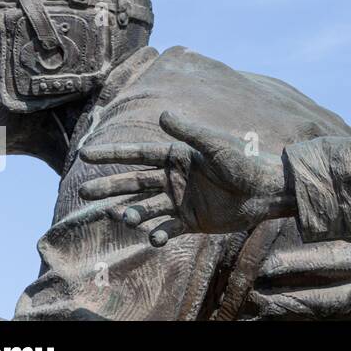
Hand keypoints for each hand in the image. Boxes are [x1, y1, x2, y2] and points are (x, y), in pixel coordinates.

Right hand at [80, 111, 294, 245]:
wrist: (266, 190)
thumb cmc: (244, 162)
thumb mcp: (214, 145)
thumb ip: (188, 132)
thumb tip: (162, 114)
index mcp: (178, 156)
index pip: (138, 154)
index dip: (112, 154)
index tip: (85, 152)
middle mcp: (175, 178)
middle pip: (135, 182)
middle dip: (110, 186)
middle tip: (84, 190)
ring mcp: (181, 200)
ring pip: (147, 208)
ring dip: (132, 213)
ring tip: (120, 217)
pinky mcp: (192, 221)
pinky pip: (167, 228)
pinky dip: (158, 234)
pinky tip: (154, 236)